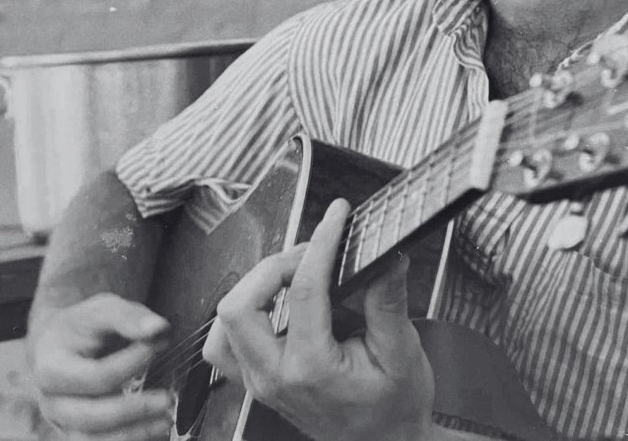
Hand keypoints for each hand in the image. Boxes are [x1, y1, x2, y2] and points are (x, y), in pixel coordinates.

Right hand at [29, 293, 174, 438]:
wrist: (62, 345)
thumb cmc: (84, 326)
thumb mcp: (103, 309)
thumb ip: (128, 317)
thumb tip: (158, 330)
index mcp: (51, 367)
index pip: (94, 376)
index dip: (129, 364)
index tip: (155, 347)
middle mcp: (52, 402)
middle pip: (91, 418)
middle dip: (133, 411)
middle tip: (166, 399)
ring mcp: (63, 423)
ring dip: (133, 436)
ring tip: (164, 421)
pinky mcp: (78, 434)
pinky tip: (153, 432)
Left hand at [203, 199, 435, 440]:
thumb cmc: (394, 409)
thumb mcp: (402, 352)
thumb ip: (388, 301)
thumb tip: (386, 257)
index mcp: (311, 369)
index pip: (302, 289)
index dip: (321, 243)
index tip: (337, 218)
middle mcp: (275, 378)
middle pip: (240, 305)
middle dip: (274, 266)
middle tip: (311, 253)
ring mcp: (260, 382)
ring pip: (225, 323)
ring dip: (252, 288)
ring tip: (289, 275)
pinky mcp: (257, 381)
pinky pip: (225, 344)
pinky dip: (241, 314)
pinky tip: (270, 301)